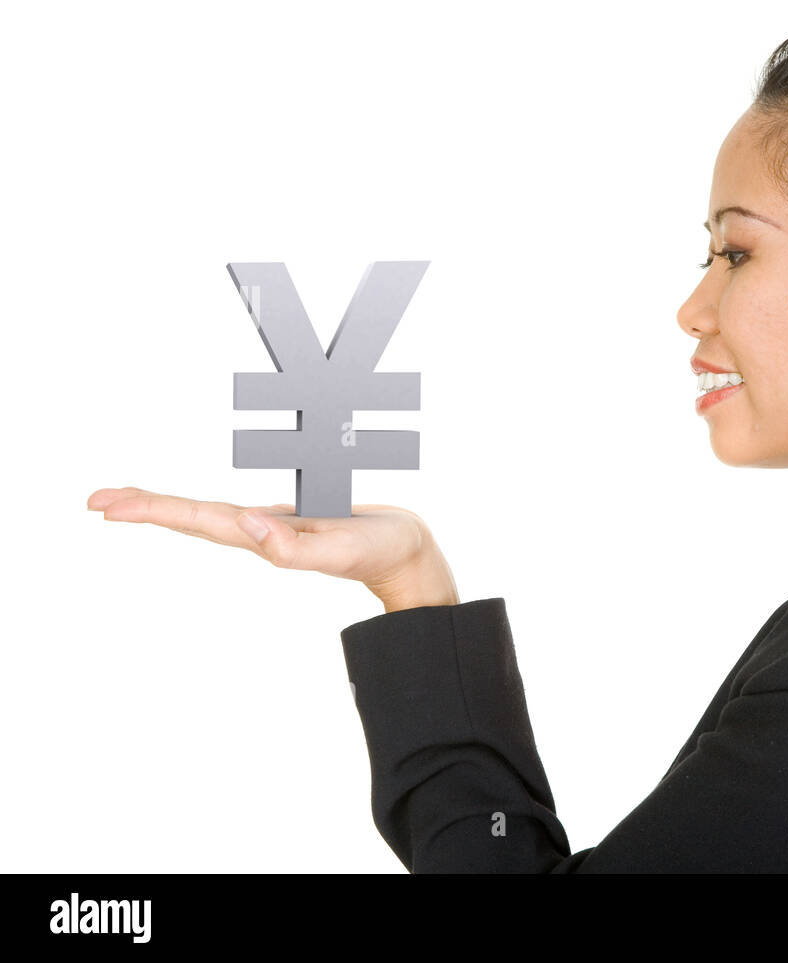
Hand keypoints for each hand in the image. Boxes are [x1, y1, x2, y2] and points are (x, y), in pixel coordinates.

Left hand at [86, 487, 459, 611]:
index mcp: (265, 537)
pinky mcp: (291, 519)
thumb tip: (247, 526)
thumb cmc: (381, 553)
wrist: (411, 557)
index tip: (106, 505)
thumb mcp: (341, 547)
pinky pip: (236, 509)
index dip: (152, 509)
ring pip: (209, 514)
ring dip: (168, 507)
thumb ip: (294, 545)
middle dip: (145, 508)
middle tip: (96, 500)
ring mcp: (274, 527)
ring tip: (131, 499)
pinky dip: (208, 504)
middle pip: (191, 518)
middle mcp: (261, 532)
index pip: (197, 520)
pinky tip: (205, 508)